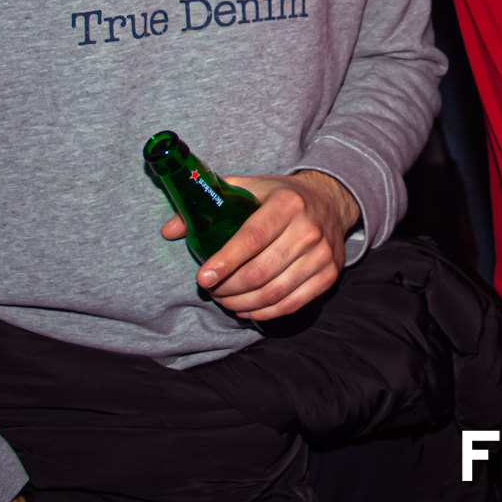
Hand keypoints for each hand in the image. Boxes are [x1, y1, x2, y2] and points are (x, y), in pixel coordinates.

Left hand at [168, 170, 360, 319]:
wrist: (330, 201)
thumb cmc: (282, 196)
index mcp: (287, 204)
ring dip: (242, 303)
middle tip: (212, 290)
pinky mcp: (330, 274)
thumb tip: (170, 229)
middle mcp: (308, 229)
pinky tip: (247, 309)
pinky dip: (265, 312)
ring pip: (274, 292)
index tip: (203, 279)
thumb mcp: (249, 188)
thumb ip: (209, 204)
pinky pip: (292, 303)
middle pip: (260, 272)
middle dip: (228, 288)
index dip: (224, 262)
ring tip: (225, 299)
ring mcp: (322, 254)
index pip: (251, 239)